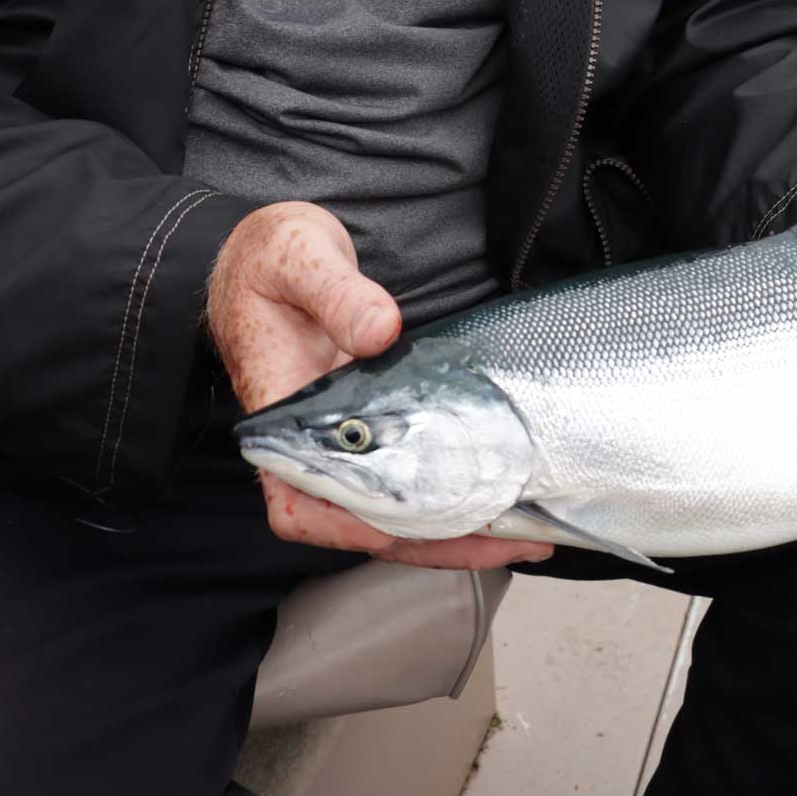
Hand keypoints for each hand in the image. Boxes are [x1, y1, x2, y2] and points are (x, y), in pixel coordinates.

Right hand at [206, 201, 551, 569]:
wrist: (273, 253)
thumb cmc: (273, 258)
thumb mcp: (300, 257)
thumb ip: (338, 293)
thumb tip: (380, 330)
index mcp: (279, 416)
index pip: (298, 503)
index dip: (350, 525)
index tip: (406, 526)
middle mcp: (311, 444)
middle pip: (362, 523)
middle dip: (434, 542)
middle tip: (509, 542)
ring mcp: (344, 441)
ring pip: (393, 511)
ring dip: (454, 529)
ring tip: (523, 532)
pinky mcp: (373, 428)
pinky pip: (409, 477)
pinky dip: (453, 495)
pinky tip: (501, 496)